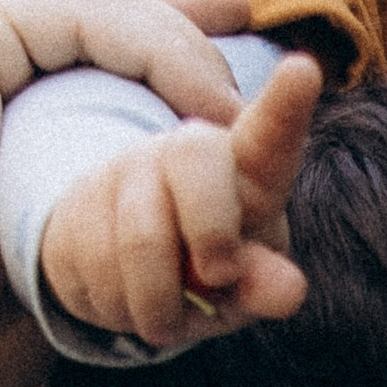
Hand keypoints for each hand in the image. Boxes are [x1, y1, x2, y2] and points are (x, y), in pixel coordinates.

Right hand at [39, 52, 320, 348]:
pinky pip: (94, 260)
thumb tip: (290, 290)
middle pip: (193, 155)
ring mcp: (132, 171)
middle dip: (210, 230)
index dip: (285, 107)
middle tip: (219, 277)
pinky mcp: (82, 200)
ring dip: (160, 302)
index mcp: (248, 170)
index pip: (269, 137)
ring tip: (168, 317)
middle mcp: (188, 153)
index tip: (304, 69)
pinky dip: (118, 306)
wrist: (130, 281)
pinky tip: (127, 300)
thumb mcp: (244, 289)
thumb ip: (264, 285)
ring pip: (141, 235)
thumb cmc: (211, 277)